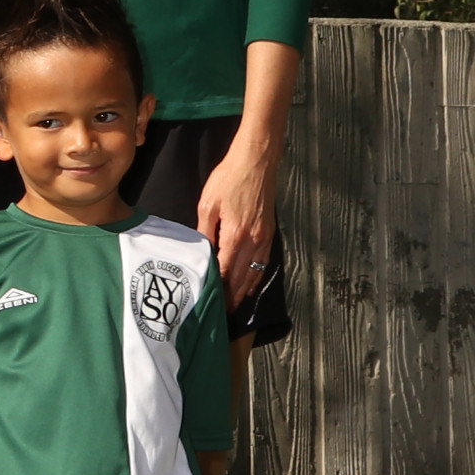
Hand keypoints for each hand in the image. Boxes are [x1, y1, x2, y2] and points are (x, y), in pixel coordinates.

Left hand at [191, 129, 279, 302]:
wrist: (256, 162)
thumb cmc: (228, 179)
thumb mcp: (208, 204)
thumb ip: (205, 232)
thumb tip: (204, 253)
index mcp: (236, 235)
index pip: (227, 271)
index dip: (220, 289)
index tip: (212, 302)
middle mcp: (253, 241)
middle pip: (243, 277)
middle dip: (233, 296)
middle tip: (223, 312)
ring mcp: (264, 237)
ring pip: (256, 272)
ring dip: (245, 290)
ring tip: (235, 305)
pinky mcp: (270, 232)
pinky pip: (264, 261)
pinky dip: (257, 276)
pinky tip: (251, 285)